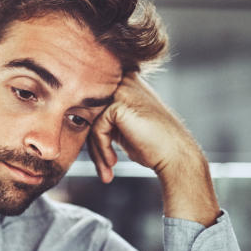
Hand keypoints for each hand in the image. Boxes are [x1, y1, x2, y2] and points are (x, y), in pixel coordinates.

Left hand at [87, 73, 218, 225]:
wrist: (175, 155)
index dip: (92, 134)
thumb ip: (104, 118)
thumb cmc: (151, 145)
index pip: (93, 106)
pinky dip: (102, 149)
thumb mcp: (122, 127)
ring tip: (107, 170)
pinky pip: (96, 129)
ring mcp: (122, 90)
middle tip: (103, 168)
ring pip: (91, 122)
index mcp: (126, 83)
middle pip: (90, 113)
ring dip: (97, 151)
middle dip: (92, 144)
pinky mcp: (118, 104)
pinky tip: (113, 162)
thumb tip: (75, 118)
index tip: (99, 158)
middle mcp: (124, 81)